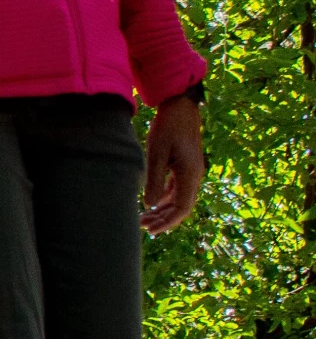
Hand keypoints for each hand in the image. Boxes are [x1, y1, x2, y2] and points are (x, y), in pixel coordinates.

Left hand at [142, 95, 204, 234]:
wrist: (180, 108)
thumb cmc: (167, 128)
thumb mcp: (156, 153)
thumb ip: (154, 179)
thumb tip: (149, 205)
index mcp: (190, 174)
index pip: (182, 208)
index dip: (168, 222)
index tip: (152, 231)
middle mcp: (194, 176)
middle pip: (181, 207)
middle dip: (163, 219)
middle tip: (143, 228)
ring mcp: (190, 172)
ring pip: (178, 199)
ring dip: (162, 210)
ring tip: (143, 219)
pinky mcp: (184, 167)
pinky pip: (176, 189)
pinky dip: (164, 198)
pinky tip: (150, 204)